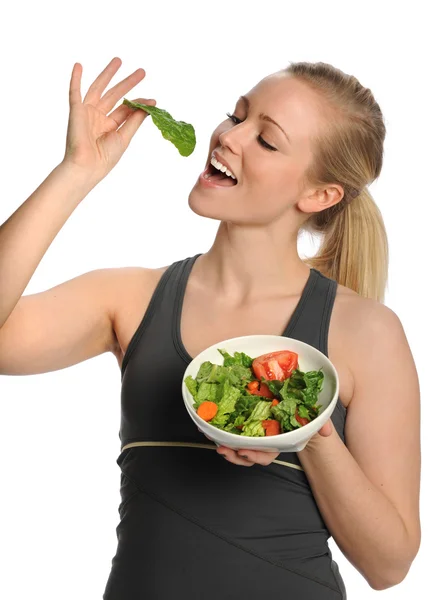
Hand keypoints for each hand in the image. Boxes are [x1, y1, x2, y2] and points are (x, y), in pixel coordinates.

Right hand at [63, 57, 155, 182]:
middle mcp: (99, 118)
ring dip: (108, 74)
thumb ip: (135, 120)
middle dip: (128, 83)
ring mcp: (87, 113)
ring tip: (119, 60)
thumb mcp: (124, 137)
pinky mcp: (76, 111)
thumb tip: (149, 106)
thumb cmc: (105, 157)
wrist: (87, 166)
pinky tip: (78, 65)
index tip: (153, 100)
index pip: (126, 109)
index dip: (139, 103)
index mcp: (110, 126)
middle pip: (115, 95)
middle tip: (142, 72)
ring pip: (99, 88)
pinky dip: (75, 79)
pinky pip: (74, 92)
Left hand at [213, 420, 333, 465]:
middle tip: (223, 449)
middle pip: (246, 455)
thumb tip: (326, 431)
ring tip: (211, 438)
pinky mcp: (241, 425)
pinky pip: (228, 432)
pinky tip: (206, 425)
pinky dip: (217, 431)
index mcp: (276, 442)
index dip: (254, 456)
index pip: (265, 455)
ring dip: (222, 445)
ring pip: (234, 446)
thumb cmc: (300, 414)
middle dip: (233, 455)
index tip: (244, 451)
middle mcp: (262, 442)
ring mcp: (250, 435)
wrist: (293, 403)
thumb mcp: (311, 418)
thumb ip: (320, 424)